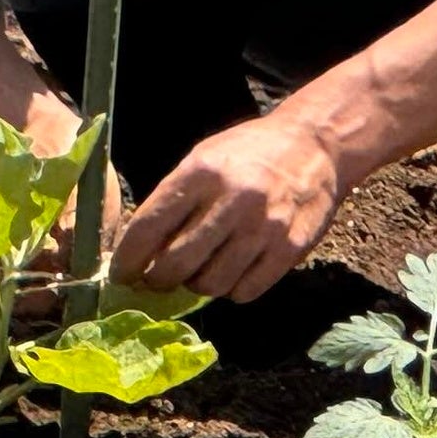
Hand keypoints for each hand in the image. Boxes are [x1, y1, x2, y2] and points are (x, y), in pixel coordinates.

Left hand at [113, 110, 350, 304]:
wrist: (315, 146)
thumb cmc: (249, 153)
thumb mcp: (204, 159)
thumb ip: (174, 201)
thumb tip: (141, 253)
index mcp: (202, 172)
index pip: (149, 226)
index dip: (128, 259)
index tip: (121, 275)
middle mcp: (232, 200)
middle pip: (176, 264)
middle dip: (157, 280)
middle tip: (156, 280)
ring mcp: (264, 227)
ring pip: (210, 284)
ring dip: (196, 285)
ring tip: (198, 271)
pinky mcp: (289, 250)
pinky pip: (245, 292)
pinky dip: (231, 290)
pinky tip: (231, 272)